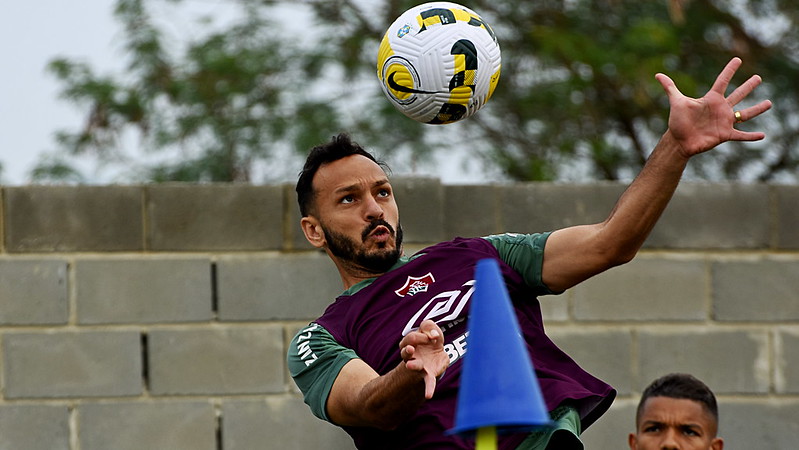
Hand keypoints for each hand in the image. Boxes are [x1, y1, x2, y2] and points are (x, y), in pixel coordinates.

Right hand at [399, 320, 449, 398]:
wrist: (436, 359)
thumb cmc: (431, 344)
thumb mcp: (431, 331)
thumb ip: (430, 327)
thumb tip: (434, 336)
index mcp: (411, 344)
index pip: (411, 337)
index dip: (422, 334)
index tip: (434, 336)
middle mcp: (412, 355)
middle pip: (405, 349)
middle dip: (409, 346)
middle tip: (415, 346)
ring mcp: (419, 366)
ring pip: (412, 365)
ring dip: (412, 365)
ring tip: (409, 365)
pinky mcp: (428, 375)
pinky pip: (428, 383)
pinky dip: (428, 389)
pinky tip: (428, 395)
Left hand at [656, 57, 771, 157]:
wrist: (679, 141)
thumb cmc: (678, 121)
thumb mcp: (676, 102)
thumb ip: (669, 88)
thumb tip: (657, 74)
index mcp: (711, 99)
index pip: (722, 81)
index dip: (729, 70)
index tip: (737, 59)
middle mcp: (720, 108)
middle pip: (738, 95)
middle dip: (748, 86)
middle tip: (758, 77)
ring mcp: (724, 121)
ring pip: (745, 114)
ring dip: (757, 109)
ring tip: (769, 103)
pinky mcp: (724, 135)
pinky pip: (741, 135)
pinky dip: (751, 136)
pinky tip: (763, 135)